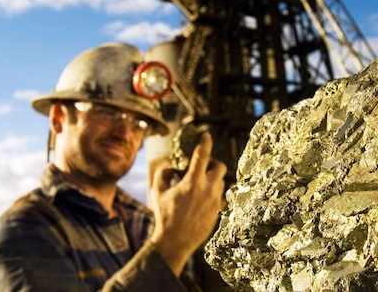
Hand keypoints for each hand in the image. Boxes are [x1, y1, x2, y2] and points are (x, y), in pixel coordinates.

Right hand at [149, 132, 226, 275]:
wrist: (175, 242)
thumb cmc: (164, 216)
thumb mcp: (157, 192)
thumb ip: (162, 173)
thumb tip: (171, 166)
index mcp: (193, 182)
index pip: (202, 155)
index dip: (205, 142)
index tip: (206, 134)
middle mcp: (207, 190)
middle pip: (220, 167)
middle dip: (213, 163)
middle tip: (204, 166)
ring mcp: (215, 202)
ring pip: (220, 182)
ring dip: (212, 179)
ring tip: (199, 185)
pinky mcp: (217, 211)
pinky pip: (218, 196)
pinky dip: (211, 193)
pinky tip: (200, 200)